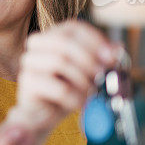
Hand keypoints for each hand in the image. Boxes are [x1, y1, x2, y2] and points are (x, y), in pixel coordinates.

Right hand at [10, 19, 118, 133]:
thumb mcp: (87, 72)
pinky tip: (78, 103)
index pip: (73, 28)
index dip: (94, 39)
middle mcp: (37, 44)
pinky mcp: (27, 82)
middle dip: (88, 59)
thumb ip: (101, 59)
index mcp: (52, 36)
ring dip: (82, 80)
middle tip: (101, 75)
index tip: (111, 57)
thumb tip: (117, 49)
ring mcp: (29, 62)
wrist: (42, 116)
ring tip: (89, 93)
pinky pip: (58, 87)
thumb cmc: (65, 91)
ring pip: (60, 61)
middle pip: (64, 42)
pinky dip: (75, 97)